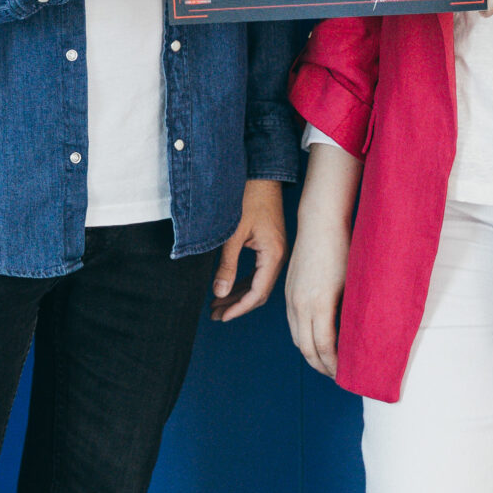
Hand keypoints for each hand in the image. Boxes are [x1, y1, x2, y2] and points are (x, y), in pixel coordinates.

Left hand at [212, 180, 287, 322]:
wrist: (262, 175)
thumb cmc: (250, 198)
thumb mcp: (233, 234)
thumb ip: (227, 265)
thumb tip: (220, 293)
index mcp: (273, 255)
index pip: (257, 293)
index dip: (239, 308)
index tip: (222, 316)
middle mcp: (278, 257)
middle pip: (259, 292)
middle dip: (236, 305)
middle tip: (215, 315)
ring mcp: (275, 252)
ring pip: (258, 284)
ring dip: (238, 295)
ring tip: (217, 305)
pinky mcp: (270, 246)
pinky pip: (258, 273)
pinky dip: (243, 283)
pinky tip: (229, 288)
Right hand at [286, 205, 351, 376]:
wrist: (320, 223)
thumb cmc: (343, 249)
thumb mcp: (352, 284)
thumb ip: (350, 313)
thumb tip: (357, 337)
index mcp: (319, 303)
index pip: (324, 347)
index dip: (334, 365)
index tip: (346, 374)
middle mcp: (300, 304)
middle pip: (307, 348)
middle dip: (322, 366)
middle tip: (338, 376)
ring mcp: (291, 298)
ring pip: (297, 338)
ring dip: (311, 354)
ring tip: (327, 363)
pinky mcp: (288, 292)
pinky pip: (293, 324)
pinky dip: (303, 338)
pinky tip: (316, 341)